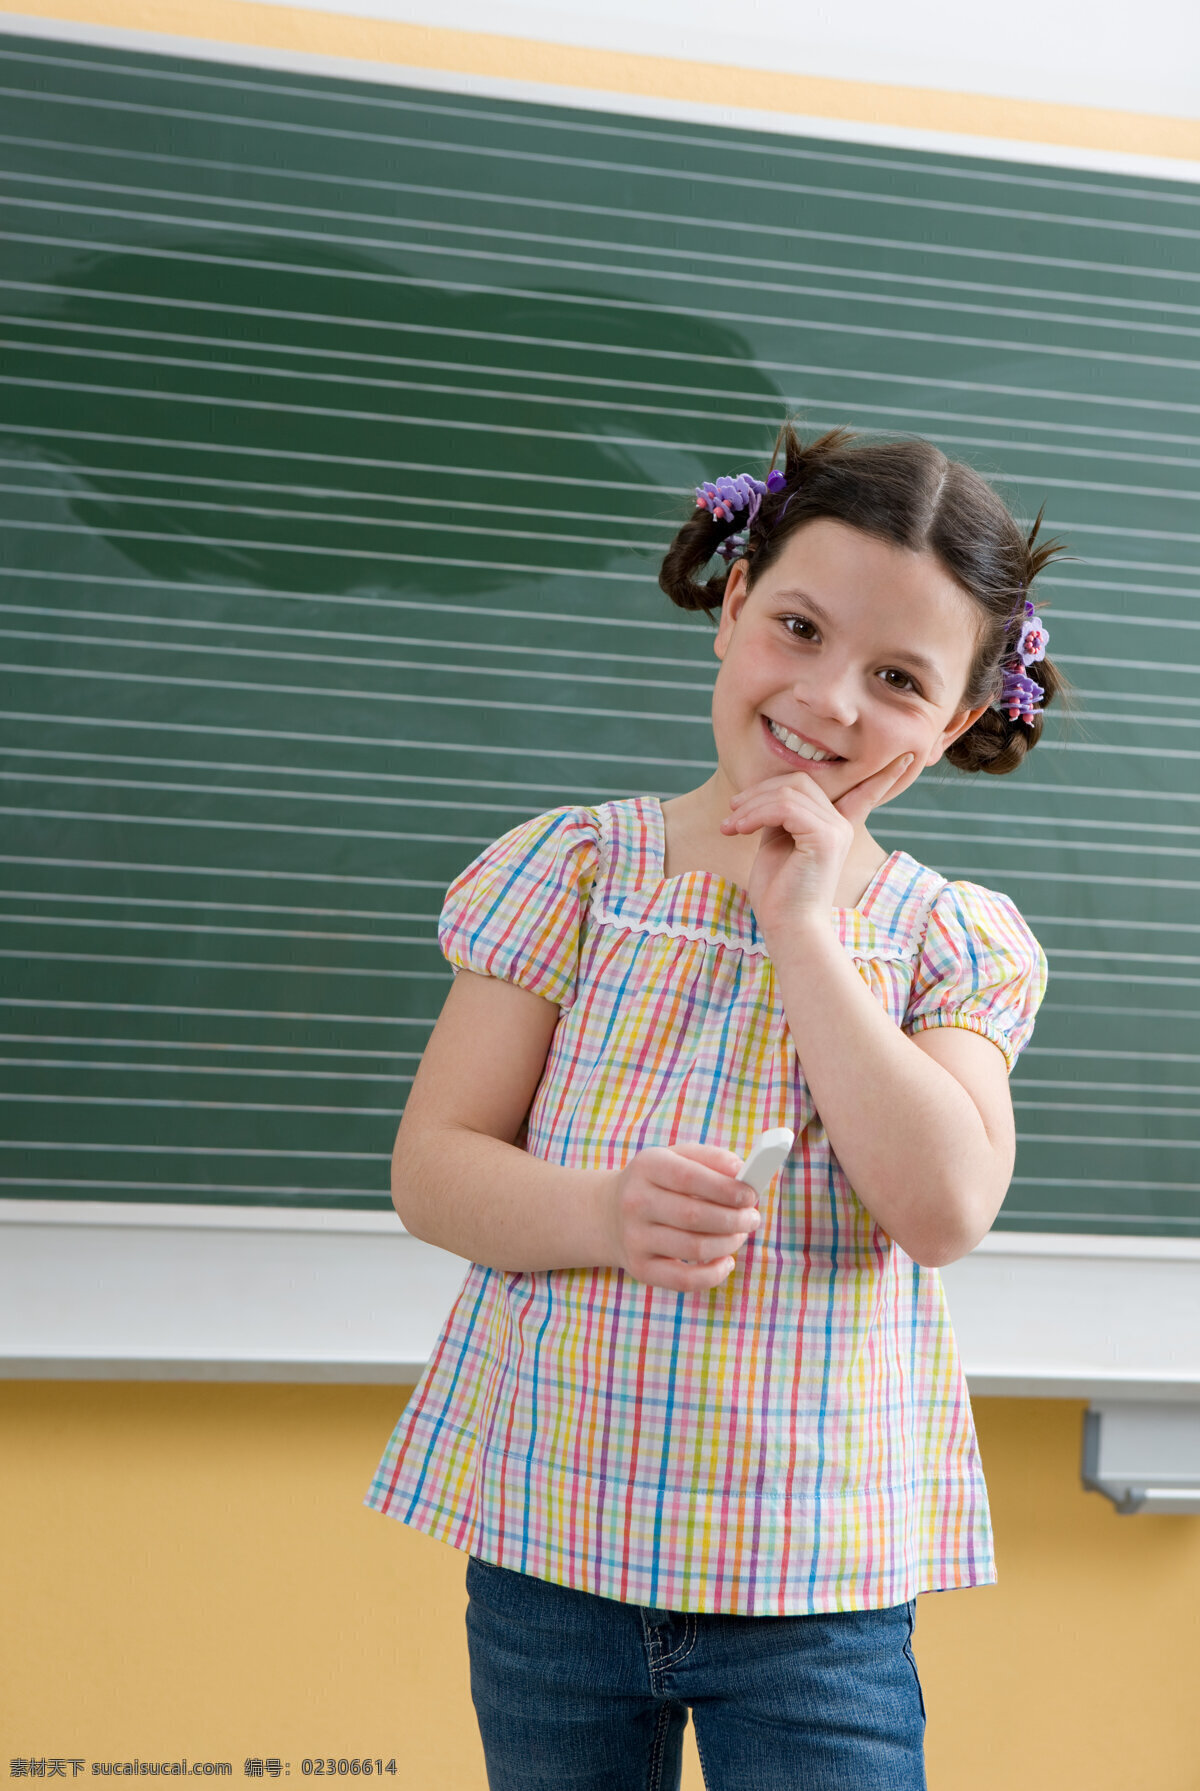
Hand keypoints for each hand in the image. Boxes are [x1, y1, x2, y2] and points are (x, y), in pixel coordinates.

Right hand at [603, 1142, 762, 1291]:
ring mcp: (635, 1238)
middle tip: (753, 1218)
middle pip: (694, 1216)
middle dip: (734, 1219)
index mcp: (647, 1166)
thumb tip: (742, 1172)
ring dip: (729, 1244)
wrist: (610, 1213)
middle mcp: (636, 1202)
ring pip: (694, 1249)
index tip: (751, 1195)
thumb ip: (711, 1159)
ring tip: (740, 1235)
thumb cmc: (658, 1182)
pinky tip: (726, 1261)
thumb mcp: (676, 1158)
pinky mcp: (641, 1268)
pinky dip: (714, 1274)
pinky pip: (684, 1281)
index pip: (689, 1177)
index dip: (726, 1188)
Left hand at [720, 752, 913, 938]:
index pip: (863, 793)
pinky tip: (740, 829)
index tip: (905, 757)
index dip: (883, 776)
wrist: (788, 928)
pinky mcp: (825, 837)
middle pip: (798, 781)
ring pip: (788, 792)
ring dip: (751, 806)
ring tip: (731, 826)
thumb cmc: (778, 893)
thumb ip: (780, 817)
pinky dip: (756, 814)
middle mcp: (841, 824)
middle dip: (759, 792)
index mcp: (834, 826)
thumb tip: (763, 793)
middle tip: (732, 815)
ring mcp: (836, 829)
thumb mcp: (778, 845)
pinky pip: (785, 807)